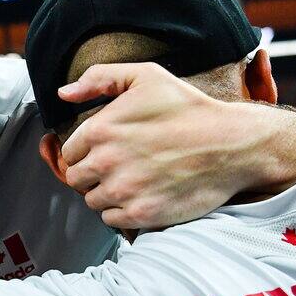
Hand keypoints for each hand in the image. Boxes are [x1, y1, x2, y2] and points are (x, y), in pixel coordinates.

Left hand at [57, 62, 261, 228]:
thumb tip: (63, 94)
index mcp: (100, 129)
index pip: (70, 152)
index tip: (108, 149)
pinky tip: (142, 195)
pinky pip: (111, 219)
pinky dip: (122, 211)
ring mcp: (123, 190)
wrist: (231, 144)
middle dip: (93, 173)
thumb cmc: (189, 109)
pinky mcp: (141, 214)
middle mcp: (105, 162)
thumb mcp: (145, 76)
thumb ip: (99, 78)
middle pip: (76, 178)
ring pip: (92, 200)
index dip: (87, 151)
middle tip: (120, 166)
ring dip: (107, 193)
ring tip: (134, 180)